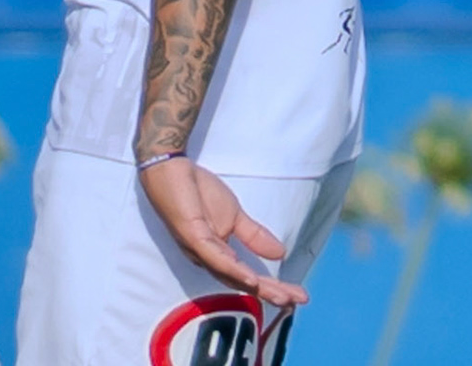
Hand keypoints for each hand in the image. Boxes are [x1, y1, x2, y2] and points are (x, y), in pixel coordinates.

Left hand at [138, 158, 308, 308]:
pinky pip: (215, 257)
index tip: (300, 296)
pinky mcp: (192, 235)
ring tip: (282, 298)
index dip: (273, 287)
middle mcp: (207, 259)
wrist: (171, 168)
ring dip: (258, 288)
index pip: (248, 276)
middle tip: (299, 302)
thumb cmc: (197, 192)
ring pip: (231, 275)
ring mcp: (199, 249)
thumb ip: (254, 236)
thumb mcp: (234, 215)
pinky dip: (234, 270)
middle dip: (271, 293)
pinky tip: (251, 279)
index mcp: (217, 256)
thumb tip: (281, 254)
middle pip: (242, 282)